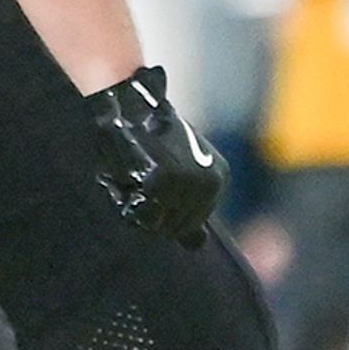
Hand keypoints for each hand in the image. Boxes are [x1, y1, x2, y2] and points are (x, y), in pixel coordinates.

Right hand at [82, 66, 224, 246]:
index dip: (168, 215)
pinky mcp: (162, 181)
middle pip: (178, 228)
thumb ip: (192, 207)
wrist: (132, 104)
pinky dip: (129, 202)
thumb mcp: (184, 168)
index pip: (193, 224)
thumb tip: (197, 244)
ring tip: (136, 176)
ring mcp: (187, 183)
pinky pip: (142, 216)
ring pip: (160, 226)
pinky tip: (128, 176)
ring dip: (142, 209)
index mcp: (219, 177)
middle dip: (156, 215)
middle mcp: (209, 183)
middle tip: (142, 182)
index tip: (155, 191)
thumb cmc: (149, 136)